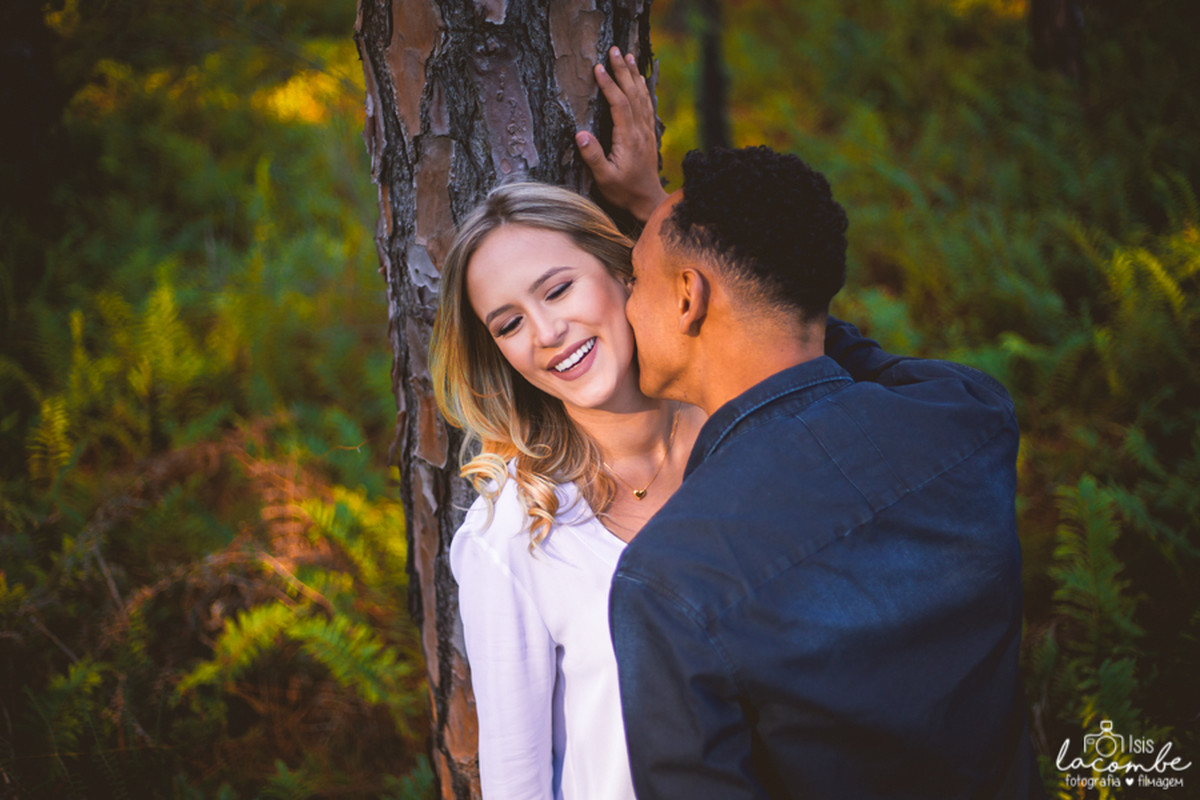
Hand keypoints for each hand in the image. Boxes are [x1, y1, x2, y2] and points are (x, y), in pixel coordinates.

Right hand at [576, 47, 669, 223]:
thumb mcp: (604, 178)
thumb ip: (593, 156)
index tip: (598, 67)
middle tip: (615, 50)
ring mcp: (647, 131)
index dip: (609, 85)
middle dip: (622, 70)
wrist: (648, 200)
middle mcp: (640, 130)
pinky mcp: (649, 134)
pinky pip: (647, 105)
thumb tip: (579, 134)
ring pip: (642, 96)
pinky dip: (643, 89)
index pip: (619, 104)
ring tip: (628, 56)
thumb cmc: (623, 191)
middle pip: (632, 93)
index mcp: (628, 138)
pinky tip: (640, 80)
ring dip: (634, 75)